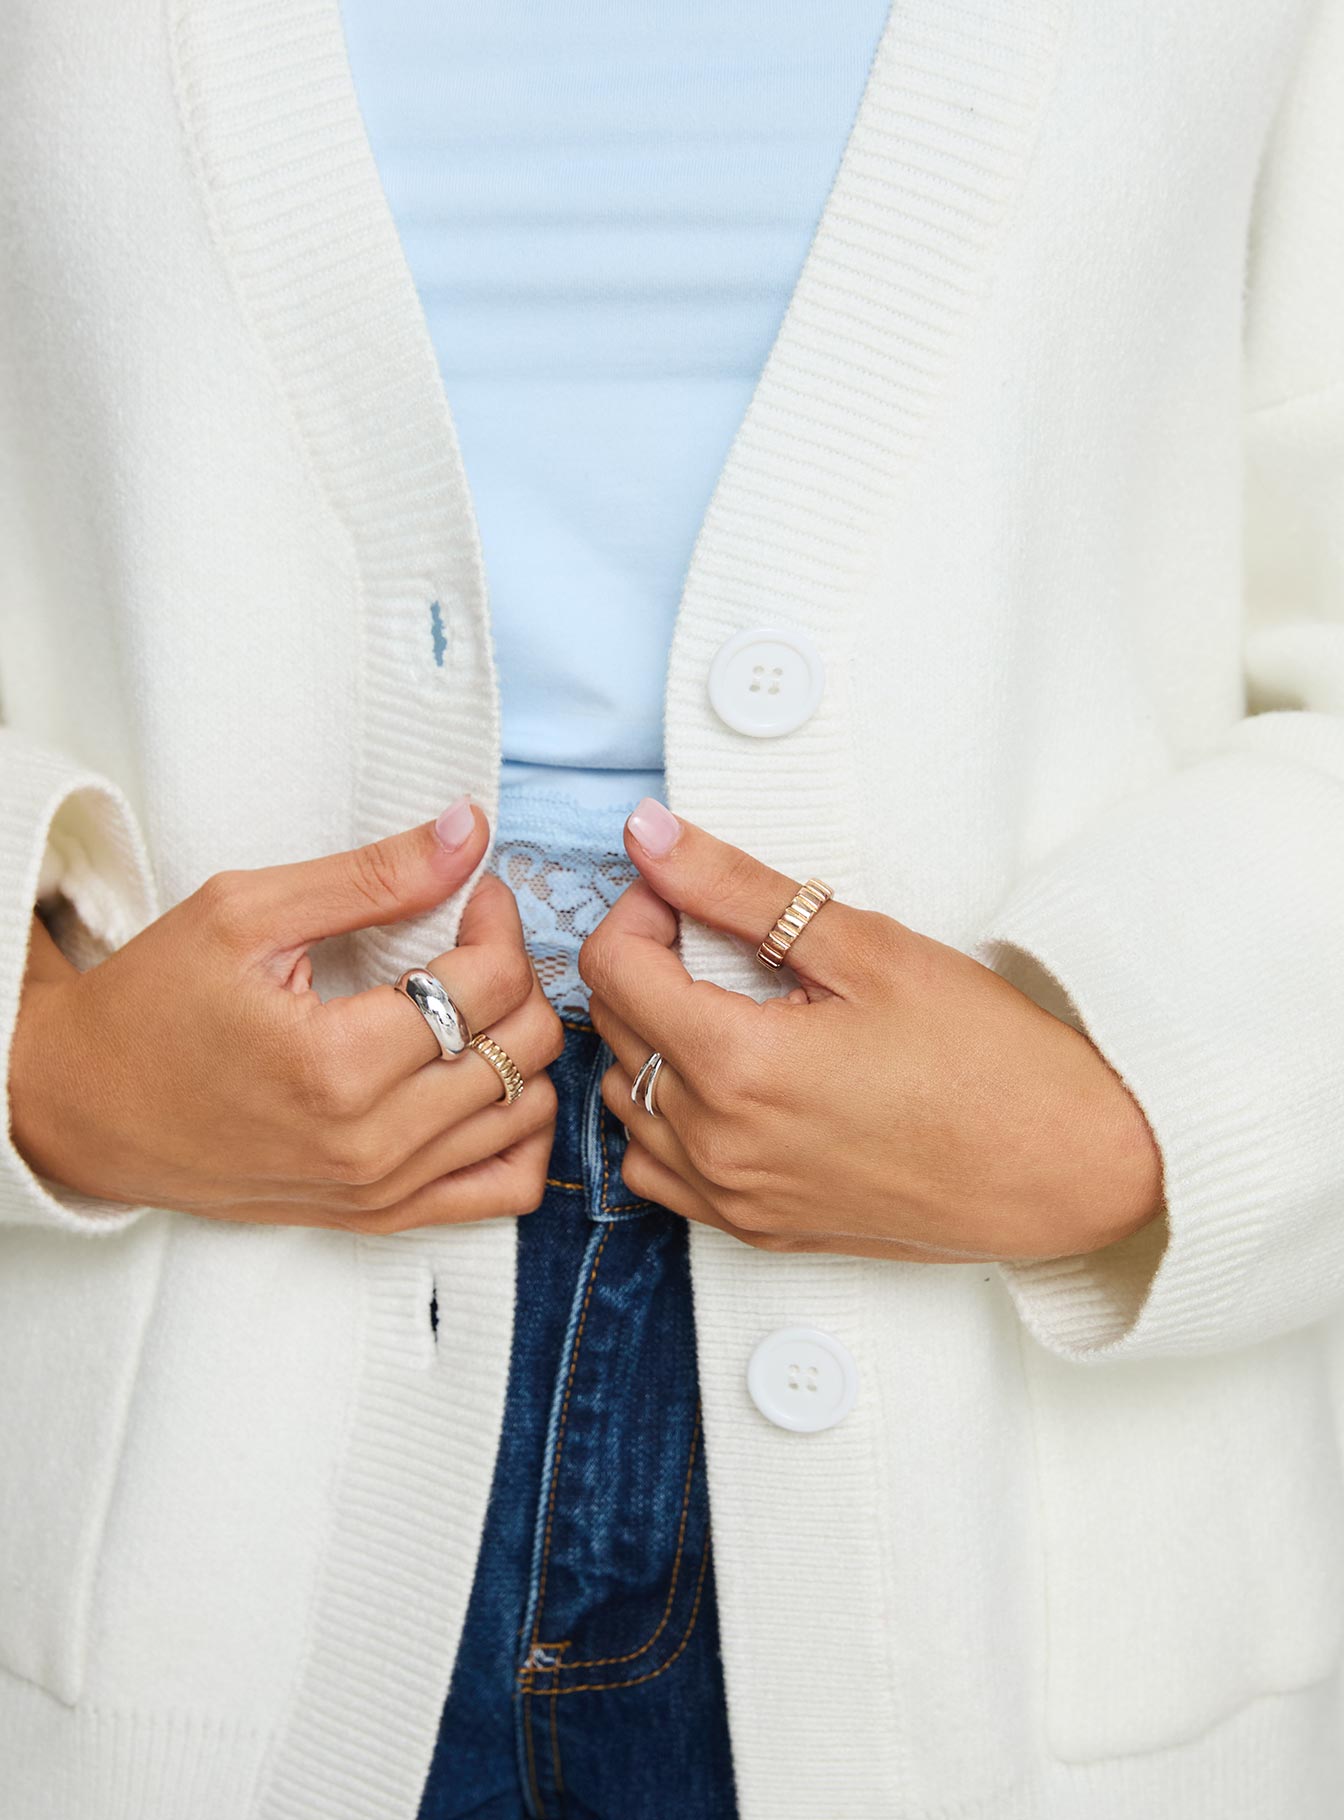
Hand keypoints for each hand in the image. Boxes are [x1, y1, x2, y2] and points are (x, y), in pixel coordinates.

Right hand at [10, 803, 563, 1231]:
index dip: (498, 920)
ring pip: (529, 1112)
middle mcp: (370, 1141)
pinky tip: (486, 1081)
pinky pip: (506, 1188)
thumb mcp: (245, 913)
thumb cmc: (152, 1005)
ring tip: (475, 1005)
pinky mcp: (381, 1215)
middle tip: (473, 942)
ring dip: (523, 1047)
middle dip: (517, 976)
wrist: (84, 1109)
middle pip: (525, 1046)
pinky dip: (520, 1132)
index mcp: (336, 1064)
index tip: (471, 894)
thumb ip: (371, 875)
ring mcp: (381, 1189)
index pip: (491, 984)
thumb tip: (472, 831)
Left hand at [579, 803, 1164, 1262]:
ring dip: (651, 1042)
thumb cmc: (988, 1058)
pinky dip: (667, 1120)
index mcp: (736, 1066)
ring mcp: (733, 1197)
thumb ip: (737, 889)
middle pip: (613, 1032)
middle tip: (716, 937)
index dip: (638, 911)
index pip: (612, 969)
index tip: (685, 895)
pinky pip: (659, 1172)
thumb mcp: (864, 948)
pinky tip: (725, 1087)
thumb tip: (649, 836)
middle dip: (646, 967)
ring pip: (626, 1103)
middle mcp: (716, 1144)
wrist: (1067, 1168)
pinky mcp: (758, 1229)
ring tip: (727, 1008)